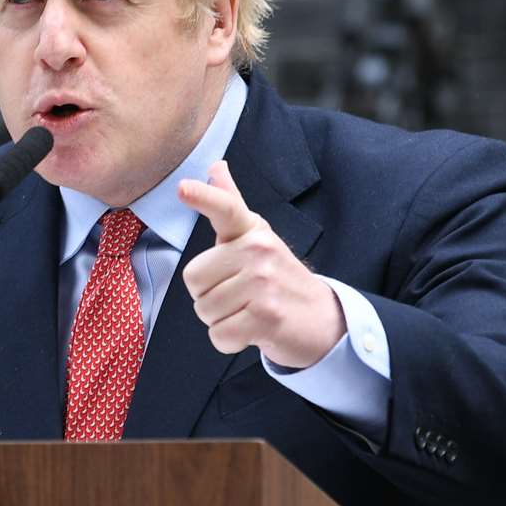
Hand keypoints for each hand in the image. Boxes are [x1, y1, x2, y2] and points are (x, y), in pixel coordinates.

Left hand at [177, 160, 344, 368]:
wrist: (323, 319)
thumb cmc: (276, 276)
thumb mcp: (255, 236)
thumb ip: (230, 203)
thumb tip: (215, 166)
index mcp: (252, 231)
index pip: (225, 208)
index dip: (203, 198)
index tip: (182, 188)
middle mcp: (259, 251)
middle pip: (193, 280)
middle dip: (208, 295)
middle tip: (239, 295)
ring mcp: (265, 284)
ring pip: (204, 310)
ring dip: (220, 319)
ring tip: (248, 311)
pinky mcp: (267, 317)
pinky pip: (218, 335)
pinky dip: (229, 340)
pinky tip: (252, 330)